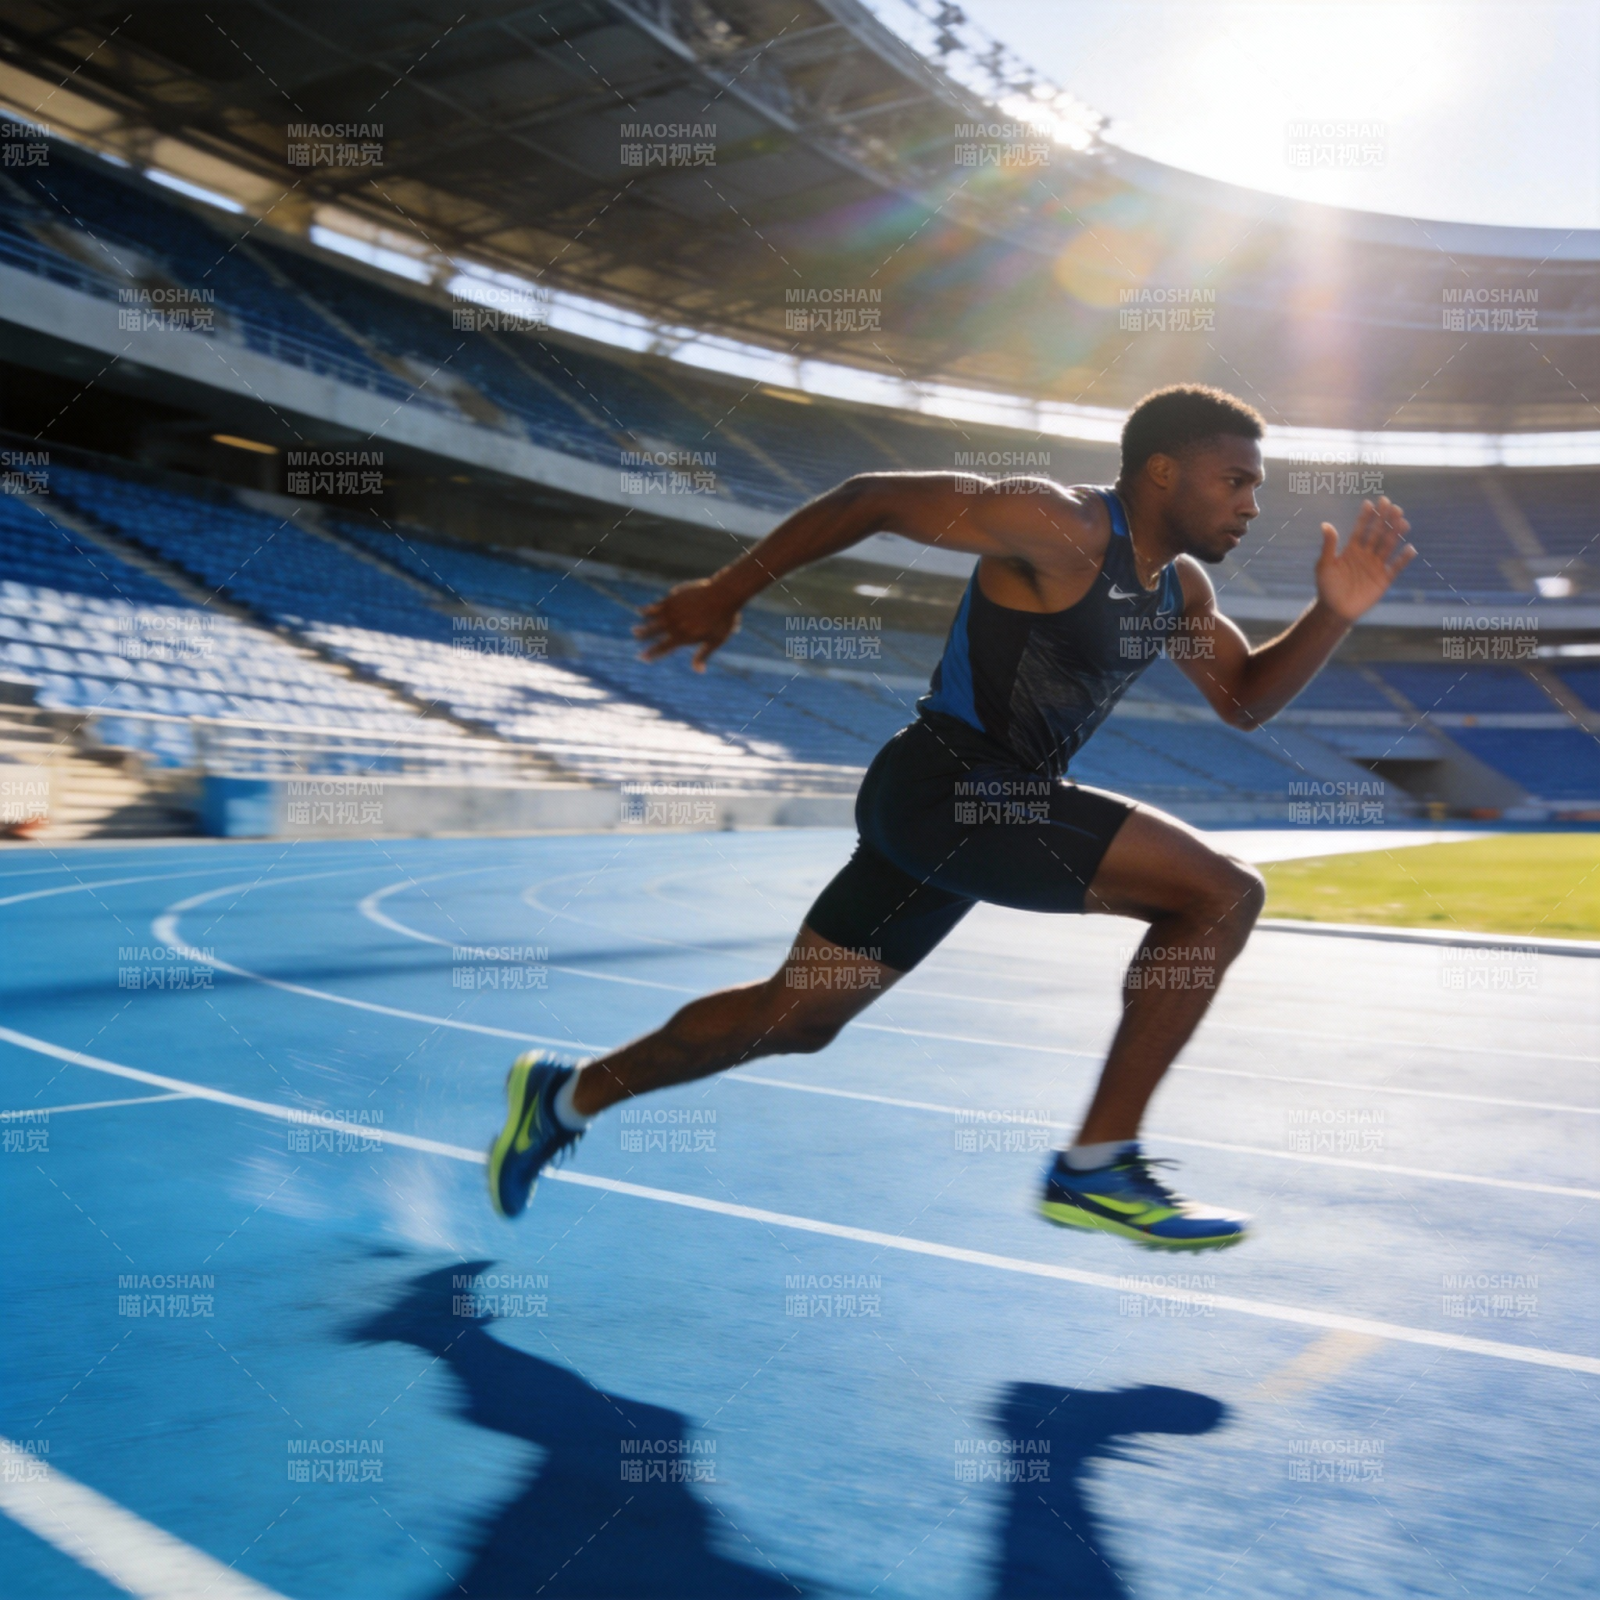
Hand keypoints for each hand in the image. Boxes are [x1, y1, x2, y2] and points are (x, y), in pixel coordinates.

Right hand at [633, 576, 741, 669]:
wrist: (723, 594)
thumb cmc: (723, 620)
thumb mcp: (715, 641)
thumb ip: (703, 655)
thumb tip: (699, 671)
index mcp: (684, 636)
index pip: (663, 647)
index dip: (652, 653)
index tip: (643, 658)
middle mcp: (675, 624)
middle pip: (654, 632)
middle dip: (643, 638)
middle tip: (635, 643)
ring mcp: (673, 610)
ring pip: (652, 619)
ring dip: (643, 625)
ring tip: (634, 630)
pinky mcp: (673, 598)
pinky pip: (657, 605)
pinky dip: (648, 609)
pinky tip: (641, 611)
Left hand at [1315, 497, 1415, 622]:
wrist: (1335, 610)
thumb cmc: (1327, 587)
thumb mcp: (1324, 565)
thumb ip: (1329, 545)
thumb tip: (1326, 524)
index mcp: (1352, 549)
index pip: (1361, 529)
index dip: (1366, 517)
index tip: (1370, 503)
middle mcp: (1366, 554)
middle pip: (1378, 533)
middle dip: (1384, 519)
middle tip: (1391, 504)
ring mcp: (1376, 565)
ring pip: (1388, 546)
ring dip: (1395, 533)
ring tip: (1402, 520)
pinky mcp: (1384, 579)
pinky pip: (1396, 567)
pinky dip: (1403, 559)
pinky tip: (1410, 548)